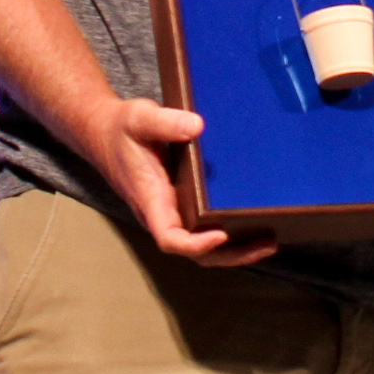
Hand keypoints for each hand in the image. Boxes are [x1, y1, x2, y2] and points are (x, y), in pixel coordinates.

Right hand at [74, 96, 276, 265]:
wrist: (104, 132)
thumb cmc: (120, 128)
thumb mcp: (139, 119)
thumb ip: (164, 122)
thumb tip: (197, 126)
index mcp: (151, 200)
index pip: (169, 237)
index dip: (195, 243)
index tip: (221, 235)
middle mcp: (162, 213)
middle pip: (193, 251)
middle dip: (229, 255)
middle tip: (266, 244)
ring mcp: (171, 212)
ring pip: (201, 246)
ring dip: (234, 251)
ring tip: (269, 242)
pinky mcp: (180, 205)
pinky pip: (203, 229)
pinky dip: (229, 236)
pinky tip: (253, 226)